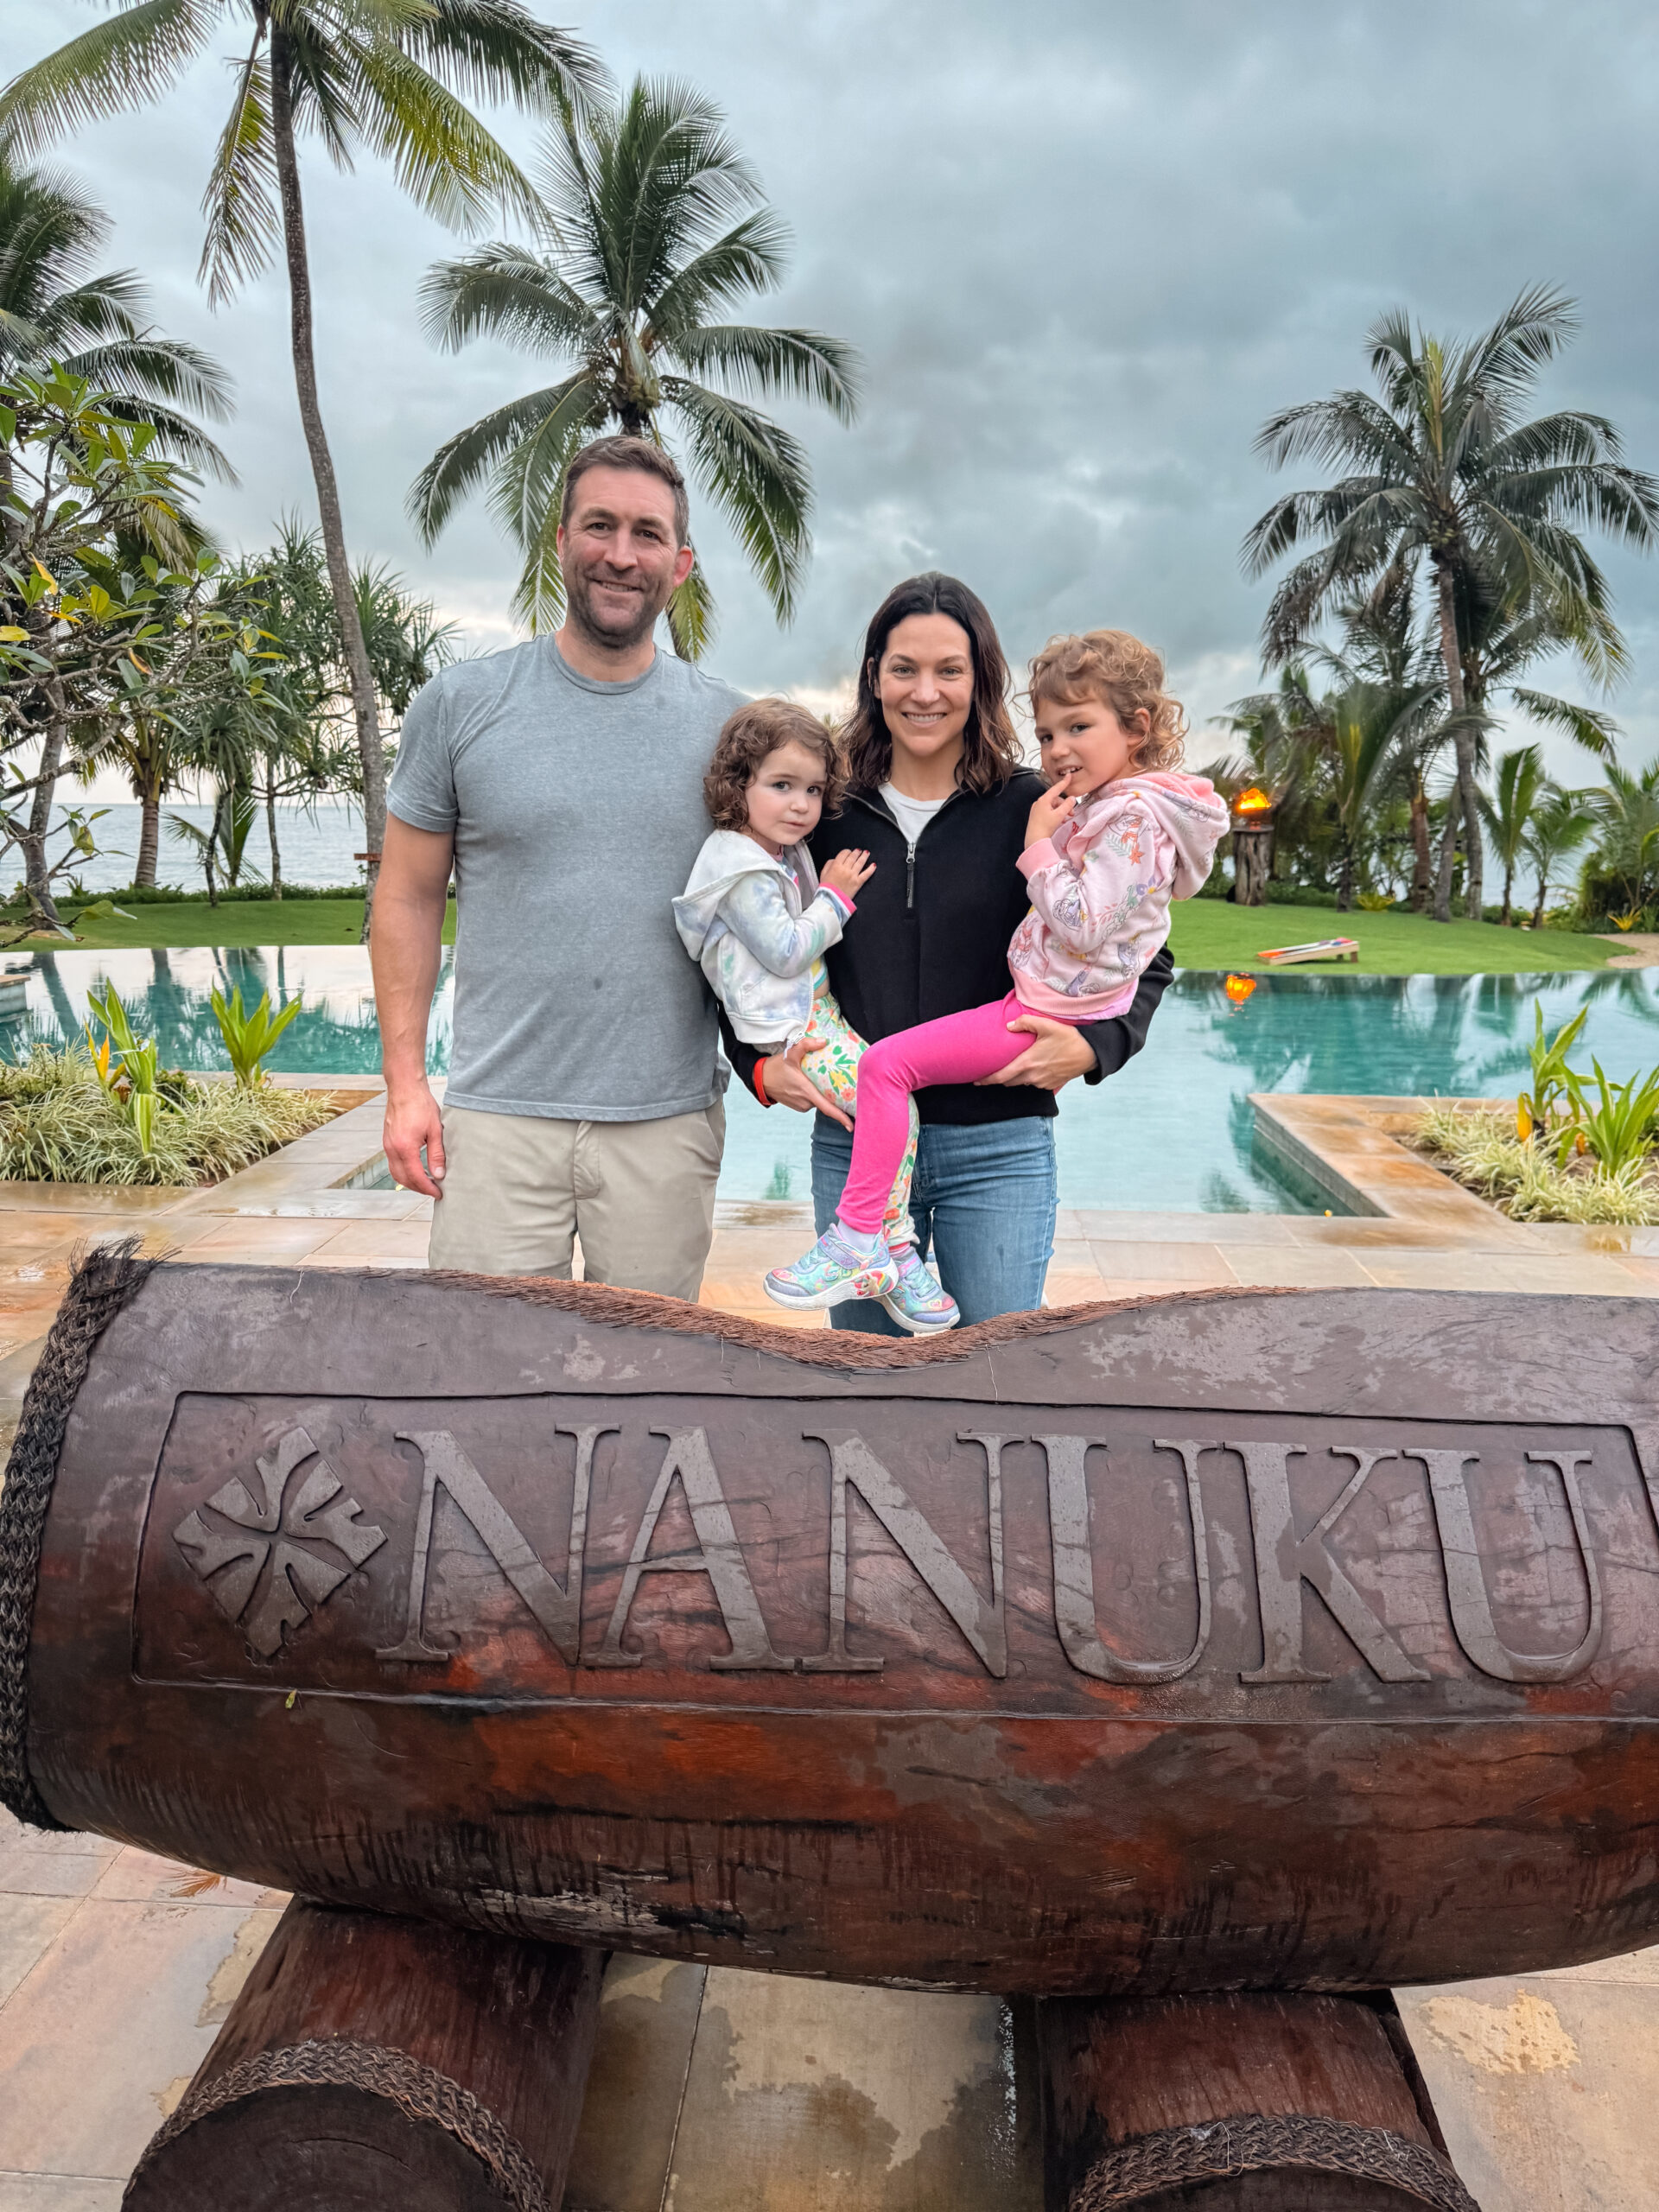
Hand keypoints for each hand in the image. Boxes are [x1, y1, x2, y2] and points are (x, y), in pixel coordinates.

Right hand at [383, 1081, 446, 1197]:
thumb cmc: (420, 1105)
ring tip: (425, 1183)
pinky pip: (393, 1163)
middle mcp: (392, 1149)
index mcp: (405, 1147)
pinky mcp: (387, 1141)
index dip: (428, 1188)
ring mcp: (387, 1145)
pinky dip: (403, 1171)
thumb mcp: (435, 1130)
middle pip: (403, 1179)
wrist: (404, 1088)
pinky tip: (415, 1170)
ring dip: (409, 1181)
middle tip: (433, 1191)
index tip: (438, 1193)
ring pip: (396, 1173)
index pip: (416, 1177)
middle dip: (418, 1188)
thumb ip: (437, 1154)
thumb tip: (439, 1174)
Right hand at [761, 1038, 853, 1128]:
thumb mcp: (790, 1053)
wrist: (760, 1080)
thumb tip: (823, 1041)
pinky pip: (813, 1100)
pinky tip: (816, 1084)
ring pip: (820, 1100)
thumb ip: (806, 1045)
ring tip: (827, 1080)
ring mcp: (802, 1106)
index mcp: (806, 1091)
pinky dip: (817, 1094)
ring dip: (825, 1093)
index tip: (851, 1126)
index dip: (841, 1117)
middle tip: (847, 1087)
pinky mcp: (800, 1106)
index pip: (827, 1108)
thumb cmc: (775, 1067)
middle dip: (838, 1097)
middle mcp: (806, 1102)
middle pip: (827, 1101)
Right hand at [820, 847, 874, 901]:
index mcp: (836, 866)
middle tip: (858, 851)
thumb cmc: (826, 889)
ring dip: (864, 856)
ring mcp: (853, 875)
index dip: (847, 851)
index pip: (843, 853)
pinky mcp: (858, 883)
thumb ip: (829, 864)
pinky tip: (873, 865)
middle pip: (853, 856)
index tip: (848, 852)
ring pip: (860, 862)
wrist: (831, 900)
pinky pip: (867, 874)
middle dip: (856, 852)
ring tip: (866, 853)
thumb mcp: (823, 874)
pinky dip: (871, 869)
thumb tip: (834, 860)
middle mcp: (845, 869)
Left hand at [977, 1013, 1095, 1091]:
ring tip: (1013, 1067)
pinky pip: (1034, 1084)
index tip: (976, 1081)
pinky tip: (1033, 1068)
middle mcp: (1032, 1077)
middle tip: (992, 1072)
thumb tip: (1009, 1026)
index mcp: (1027, 1063)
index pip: (1000, 1076)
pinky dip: (1029, 1078)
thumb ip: (1025, 1023)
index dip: (986, 1080)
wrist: (1090, 1053)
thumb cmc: (1069, 1038)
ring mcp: (1041, 1083)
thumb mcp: (1046, 1025)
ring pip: (1021, 1083)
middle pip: (1008, 1082)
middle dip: (999, 1078)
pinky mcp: (1050, 1085)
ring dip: (1015, 1077)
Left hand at [1025, 774, 1077, 848]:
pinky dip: (1055, 814)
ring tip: (1065, 819)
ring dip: (1061, 811)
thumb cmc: (1044, 828)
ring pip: (1053, 806)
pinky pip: (1048, 811)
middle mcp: (1039, 803)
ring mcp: (1037, 809)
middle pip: (1056, 799)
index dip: (1064, 782)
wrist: (1034, 840)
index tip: (1068, 776)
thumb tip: (1072, 799)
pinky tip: (1059, 821)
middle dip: (1065, 805)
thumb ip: (1067, 805)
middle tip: (1071, 813)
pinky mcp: (1036, 816)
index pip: (1056, 788)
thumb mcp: (1059, 815)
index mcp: (1043, 800)